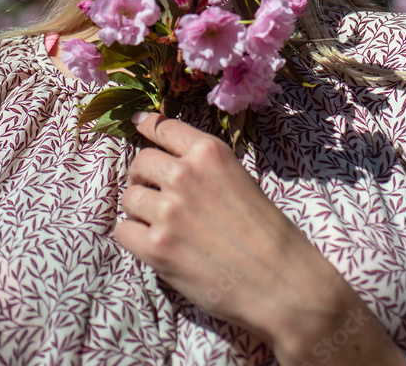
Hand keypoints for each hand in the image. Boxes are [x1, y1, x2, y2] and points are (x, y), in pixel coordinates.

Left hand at [113, 113, 405, 365]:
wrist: (281, 281)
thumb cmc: (268, 232)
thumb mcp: (240, 179)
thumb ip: (205, 167)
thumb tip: (173, 163)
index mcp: (209, 153)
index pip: (163, 127)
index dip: (147, 125)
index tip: (138, 123)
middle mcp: (184, 175)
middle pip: (140, 162)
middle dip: (142, 175)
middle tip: (152, 191)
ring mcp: (168, 211)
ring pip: (129, 197)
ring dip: (139, 209)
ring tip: (158, 223)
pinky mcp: (157, 248)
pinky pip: (123, 231)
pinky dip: (133, 236)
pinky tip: (152, 243)